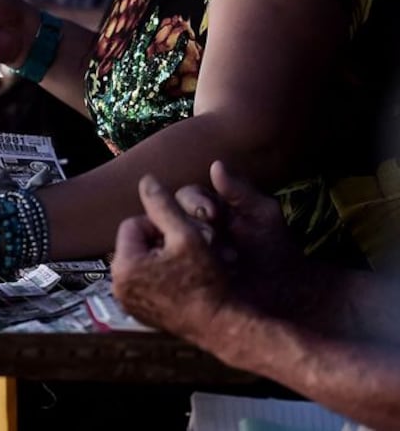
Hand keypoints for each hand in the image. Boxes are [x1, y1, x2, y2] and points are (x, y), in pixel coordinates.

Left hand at [111, 173, 233, 346]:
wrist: (225, 327)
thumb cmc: (208, 283)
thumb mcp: (187, 235)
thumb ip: (162, 205)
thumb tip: (145, 180)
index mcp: (123, 267)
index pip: (133, 224)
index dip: (160, 225)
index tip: (183, 237)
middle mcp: (119, 288)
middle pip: (137, 243)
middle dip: (160, 241)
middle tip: (188, 250)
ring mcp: (129, 303)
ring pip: (143, 261)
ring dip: (163, 257)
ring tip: (189, 265)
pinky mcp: (142, 314)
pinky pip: (147, 281)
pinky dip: (163, 276)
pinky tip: (186, 281)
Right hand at [173, 161, 307, 319]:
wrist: (288, 292)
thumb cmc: (277, 250)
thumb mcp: (262, 215)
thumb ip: (240, 190)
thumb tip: (216, 164)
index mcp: (211, 209)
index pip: (187, 196)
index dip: (195, 202)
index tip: (211, 214)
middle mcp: (194, 228)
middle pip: (172, 216)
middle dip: (191, 226)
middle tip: (212, 240)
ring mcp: (188, 253)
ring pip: (168, 240)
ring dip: (186, 247)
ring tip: (213, 260)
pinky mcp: (188, 277)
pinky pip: (171, 266)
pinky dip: (181, 267)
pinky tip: (199, 273)